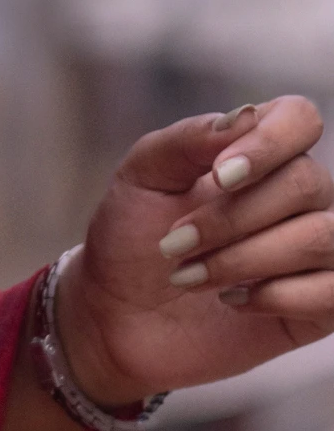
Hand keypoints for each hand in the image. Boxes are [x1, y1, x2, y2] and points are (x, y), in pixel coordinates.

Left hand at [55, 97, 333, 407]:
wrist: (118, 315)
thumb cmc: (132, 236)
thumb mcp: (143, 176)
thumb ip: (190, 139)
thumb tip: (247, 115)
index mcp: (258, 151)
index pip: (300, 119)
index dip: (268, 144)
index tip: (219, 175)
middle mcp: (298, 195)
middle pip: (306, 183)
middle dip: (233, 218)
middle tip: (175, 244)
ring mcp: (313, 249)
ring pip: (320, 237)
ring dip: (243, 259)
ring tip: (190, 276)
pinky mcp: (320, 304)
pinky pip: (333, 292)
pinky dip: (275, 296)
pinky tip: (232, 300)